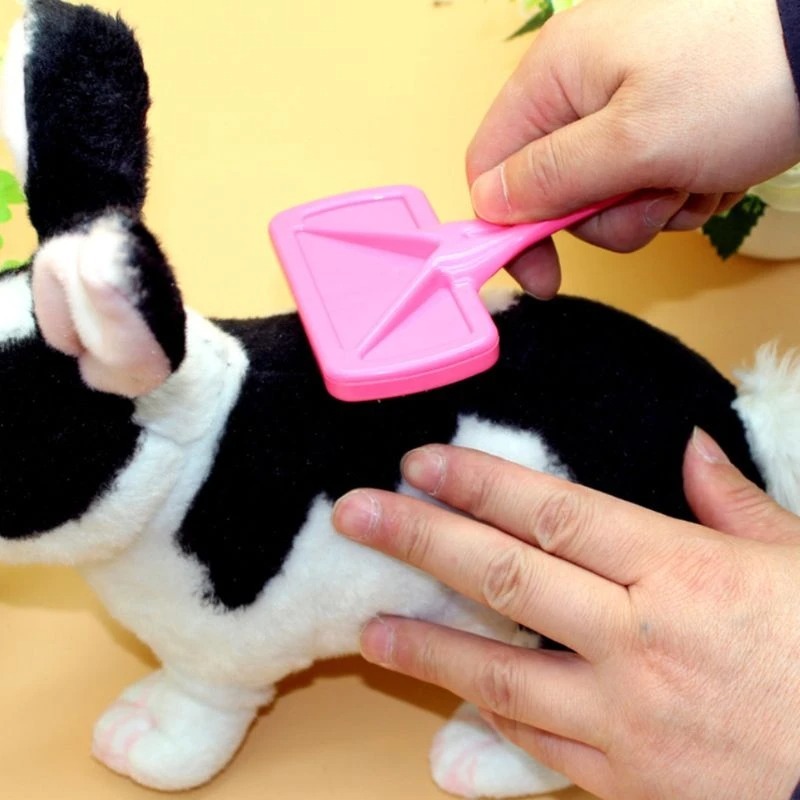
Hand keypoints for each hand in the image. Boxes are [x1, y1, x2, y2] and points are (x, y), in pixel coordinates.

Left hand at [333, 429, 799, 799]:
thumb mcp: (796, 562)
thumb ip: (732, 501)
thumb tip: (690, 445)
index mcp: (680, 573)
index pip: (553, 514)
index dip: (479, 484)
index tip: (421, 463)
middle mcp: (639, 641)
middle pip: (506, 579)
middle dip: (421, 540)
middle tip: (356, 515)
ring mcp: (626, 718)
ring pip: (502, 674)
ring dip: (426, 648)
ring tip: (367, 627)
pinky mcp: (627, 783)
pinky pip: (537, 743)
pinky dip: (487, 714)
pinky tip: (446, 695)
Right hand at [466, 0, 799, 297]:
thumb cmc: (741, 81)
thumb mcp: (633, 143)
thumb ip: (551, 179)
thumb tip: (491, 205)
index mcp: (554, 76)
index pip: (492, 167)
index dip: (509, 227)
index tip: (544, 274)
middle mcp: (580, 86)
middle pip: (554, 191)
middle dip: (606, 217)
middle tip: (655, 203)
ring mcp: (624, 101)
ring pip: (604, 196)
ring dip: (649, 208)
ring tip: (696, 180)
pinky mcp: (662, 118)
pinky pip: (644, 183)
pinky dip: (678, 192)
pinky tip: (712, 172)